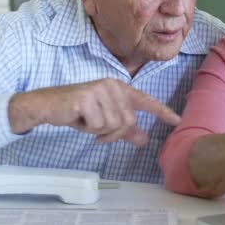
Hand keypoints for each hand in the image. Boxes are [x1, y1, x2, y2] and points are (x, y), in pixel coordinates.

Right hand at [8, 78, 180, 145]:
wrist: (47, 106)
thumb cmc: (77, 112)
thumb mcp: (104, 121)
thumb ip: (125, 129)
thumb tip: (144, 139)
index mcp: (119, 88)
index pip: (145, 100)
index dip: (162, 112)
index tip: (177, 120)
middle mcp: (112, 85)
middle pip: (128, 121)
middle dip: (113, 132)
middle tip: (96, 129)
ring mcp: (99, 90)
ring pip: (113, 125)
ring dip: (99, 130)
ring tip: (85, 121)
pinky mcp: (87, 98)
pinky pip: (98, 125)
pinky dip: (88, 128)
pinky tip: (77, 119)